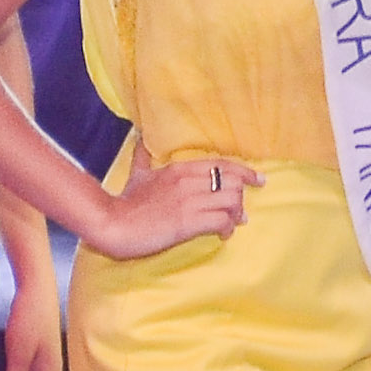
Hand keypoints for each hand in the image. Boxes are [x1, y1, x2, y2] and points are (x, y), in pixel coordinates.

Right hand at [87, 157, 256, 258]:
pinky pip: (222, 221)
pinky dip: (227, 228)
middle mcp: (188, 181)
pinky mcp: (188, 222)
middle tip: (238, 212)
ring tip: (230, 224)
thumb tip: (137, 136)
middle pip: (233, 182)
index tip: (258, 179)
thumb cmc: (125, 203)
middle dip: (241, 197)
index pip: (223, 165)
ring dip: (236, 214)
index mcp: (179, 169)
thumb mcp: (136, 174)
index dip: (245, 172)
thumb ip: (142, 157)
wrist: (112, 224)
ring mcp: (189, 201)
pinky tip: (221, 235)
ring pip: (232, 200)